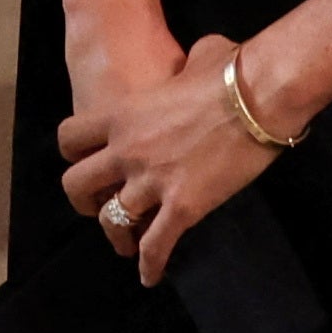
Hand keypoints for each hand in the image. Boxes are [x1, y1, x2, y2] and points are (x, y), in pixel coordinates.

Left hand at [54, 29, 288, 287]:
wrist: (261, 95)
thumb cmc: (233, 70)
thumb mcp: (198, 56)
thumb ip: (186, 65)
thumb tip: (204, 59)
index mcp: (121, 113)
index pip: (70, 139)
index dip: (74, 153)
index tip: (86, 161)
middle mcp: (126, 150)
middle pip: (77, 185)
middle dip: (84, 200)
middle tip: (97, 206)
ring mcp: (151, 181)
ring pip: (112, 221)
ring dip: (117, 236)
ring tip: (126, 246)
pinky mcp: (183, 206)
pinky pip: (155, 246)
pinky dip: (150, 265)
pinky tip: (151, 276)